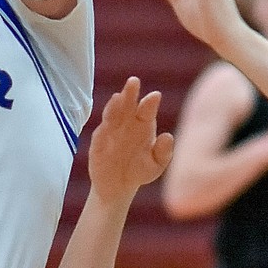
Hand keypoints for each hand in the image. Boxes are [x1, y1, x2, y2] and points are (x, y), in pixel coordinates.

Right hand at [88, 77, 174, 204]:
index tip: (155, 96)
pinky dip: (105, 125)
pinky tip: (107, 123)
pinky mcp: (99, 141)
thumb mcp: (155, 166)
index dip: (150, 103)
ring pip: (113, 114)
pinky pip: (102, 131)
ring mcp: (112, 130)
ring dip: (115, 105)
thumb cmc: (140, 171)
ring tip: (118, 97)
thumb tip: (168, 136)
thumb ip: (164, 152)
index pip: (147, 110)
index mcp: (144, 125)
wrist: (118, 186)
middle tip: (133, 81)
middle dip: (130, 93)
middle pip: (128, 104)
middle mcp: (127, 123)